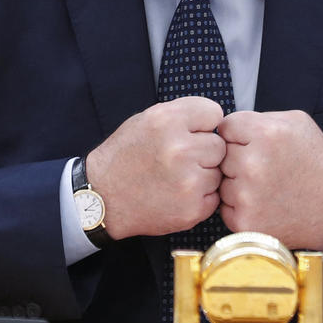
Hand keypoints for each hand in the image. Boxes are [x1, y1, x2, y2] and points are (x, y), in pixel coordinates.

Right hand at [85, 97, 225, 239]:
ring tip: (176, 178)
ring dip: (203, 175)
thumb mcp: (146, 119)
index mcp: (167, 121)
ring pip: (218, 172)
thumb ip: (182, 115)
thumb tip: (216, 120)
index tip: (191, 133)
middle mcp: (179, 149)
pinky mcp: (192, 209)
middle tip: (180, 159)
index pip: (213, 113)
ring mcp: (188, 182)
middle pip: (219, 145)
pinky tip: (177, 194)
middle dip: (204, 151)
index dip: (202, 124)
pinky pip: (214, 196)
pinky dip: (201, 197)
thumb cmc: (126, 156)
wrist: (102, 198)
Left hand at [217, 110, 322, 250]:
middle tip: (263, 167)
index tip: (254, 144)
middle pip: (220, 154)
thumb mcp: (296, 123)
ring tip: (265, 186)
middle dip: (237, 158)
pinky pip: (224, 206)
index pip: (225, 127)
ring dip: (236, 183)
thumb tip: (227, 125)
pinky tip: (263, 204)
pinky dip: (238, 206)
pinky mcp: (244, 222)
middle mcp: (253, 163)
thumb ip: (259, 118)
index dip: (239, 135)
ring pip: (221, 180)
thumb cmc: (315, 162)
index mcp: (266, 133)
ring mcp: (247, 195)